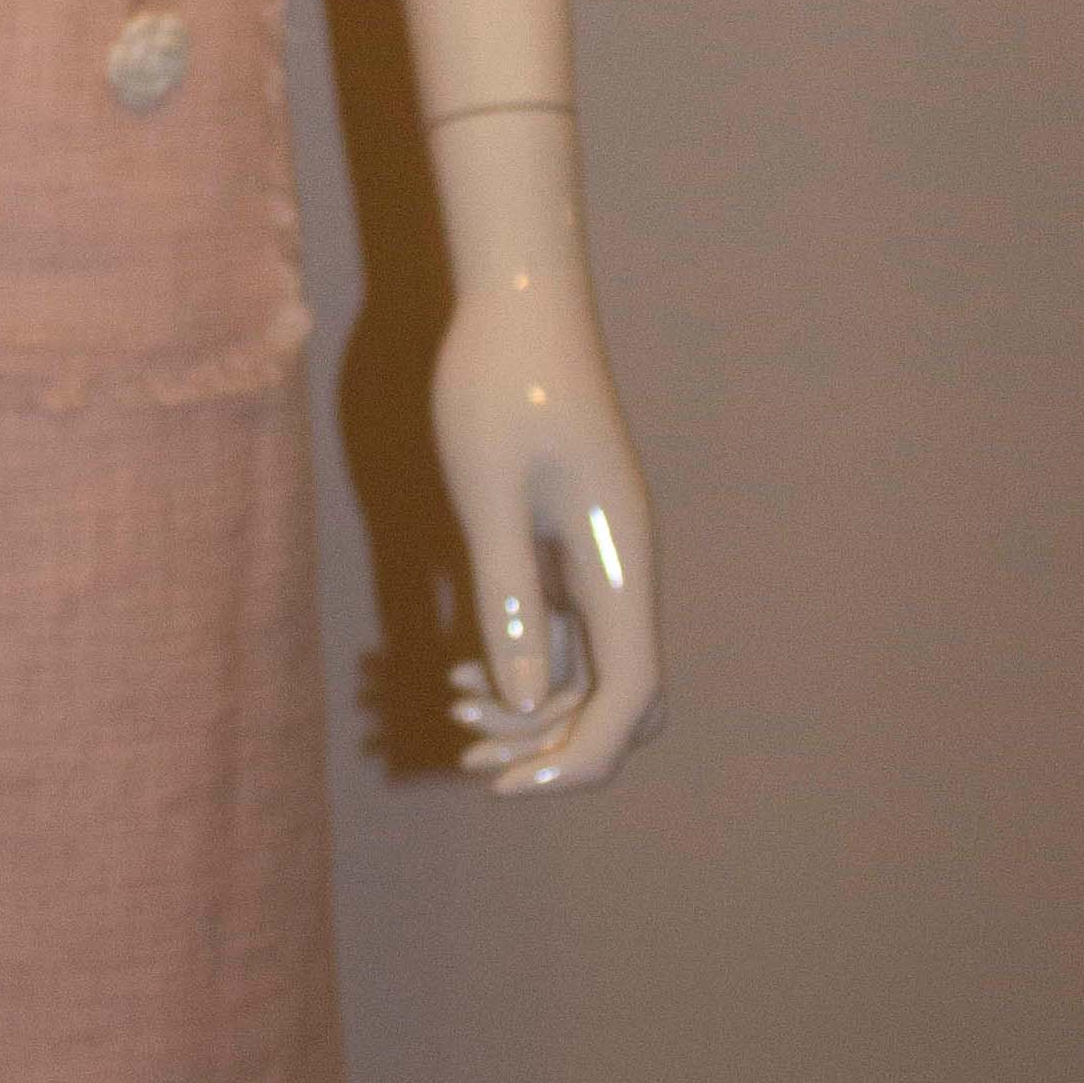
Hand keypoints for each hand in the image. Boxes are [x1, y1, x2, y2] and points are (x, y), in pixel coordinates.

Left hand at [431, 263, 661, 795]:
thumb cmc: (498, 382)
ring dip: (533, 709)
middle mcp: (623, 567)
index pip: (628, 696)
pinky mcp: (572, 541)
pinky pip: (567, 631)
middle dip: (554, 744)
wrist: (518, 298)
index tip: (505, 784)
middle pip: (620, 699)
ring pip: (591, 670)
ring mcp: (600, 556)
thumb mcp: (488, 491)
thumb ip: (508, 595)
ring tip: (455, 712)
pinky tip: (465, 673)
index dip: (577, 756)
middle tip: (468, 757)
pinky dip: (525, 664)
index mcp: (618, 561)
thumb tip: (525, 701)